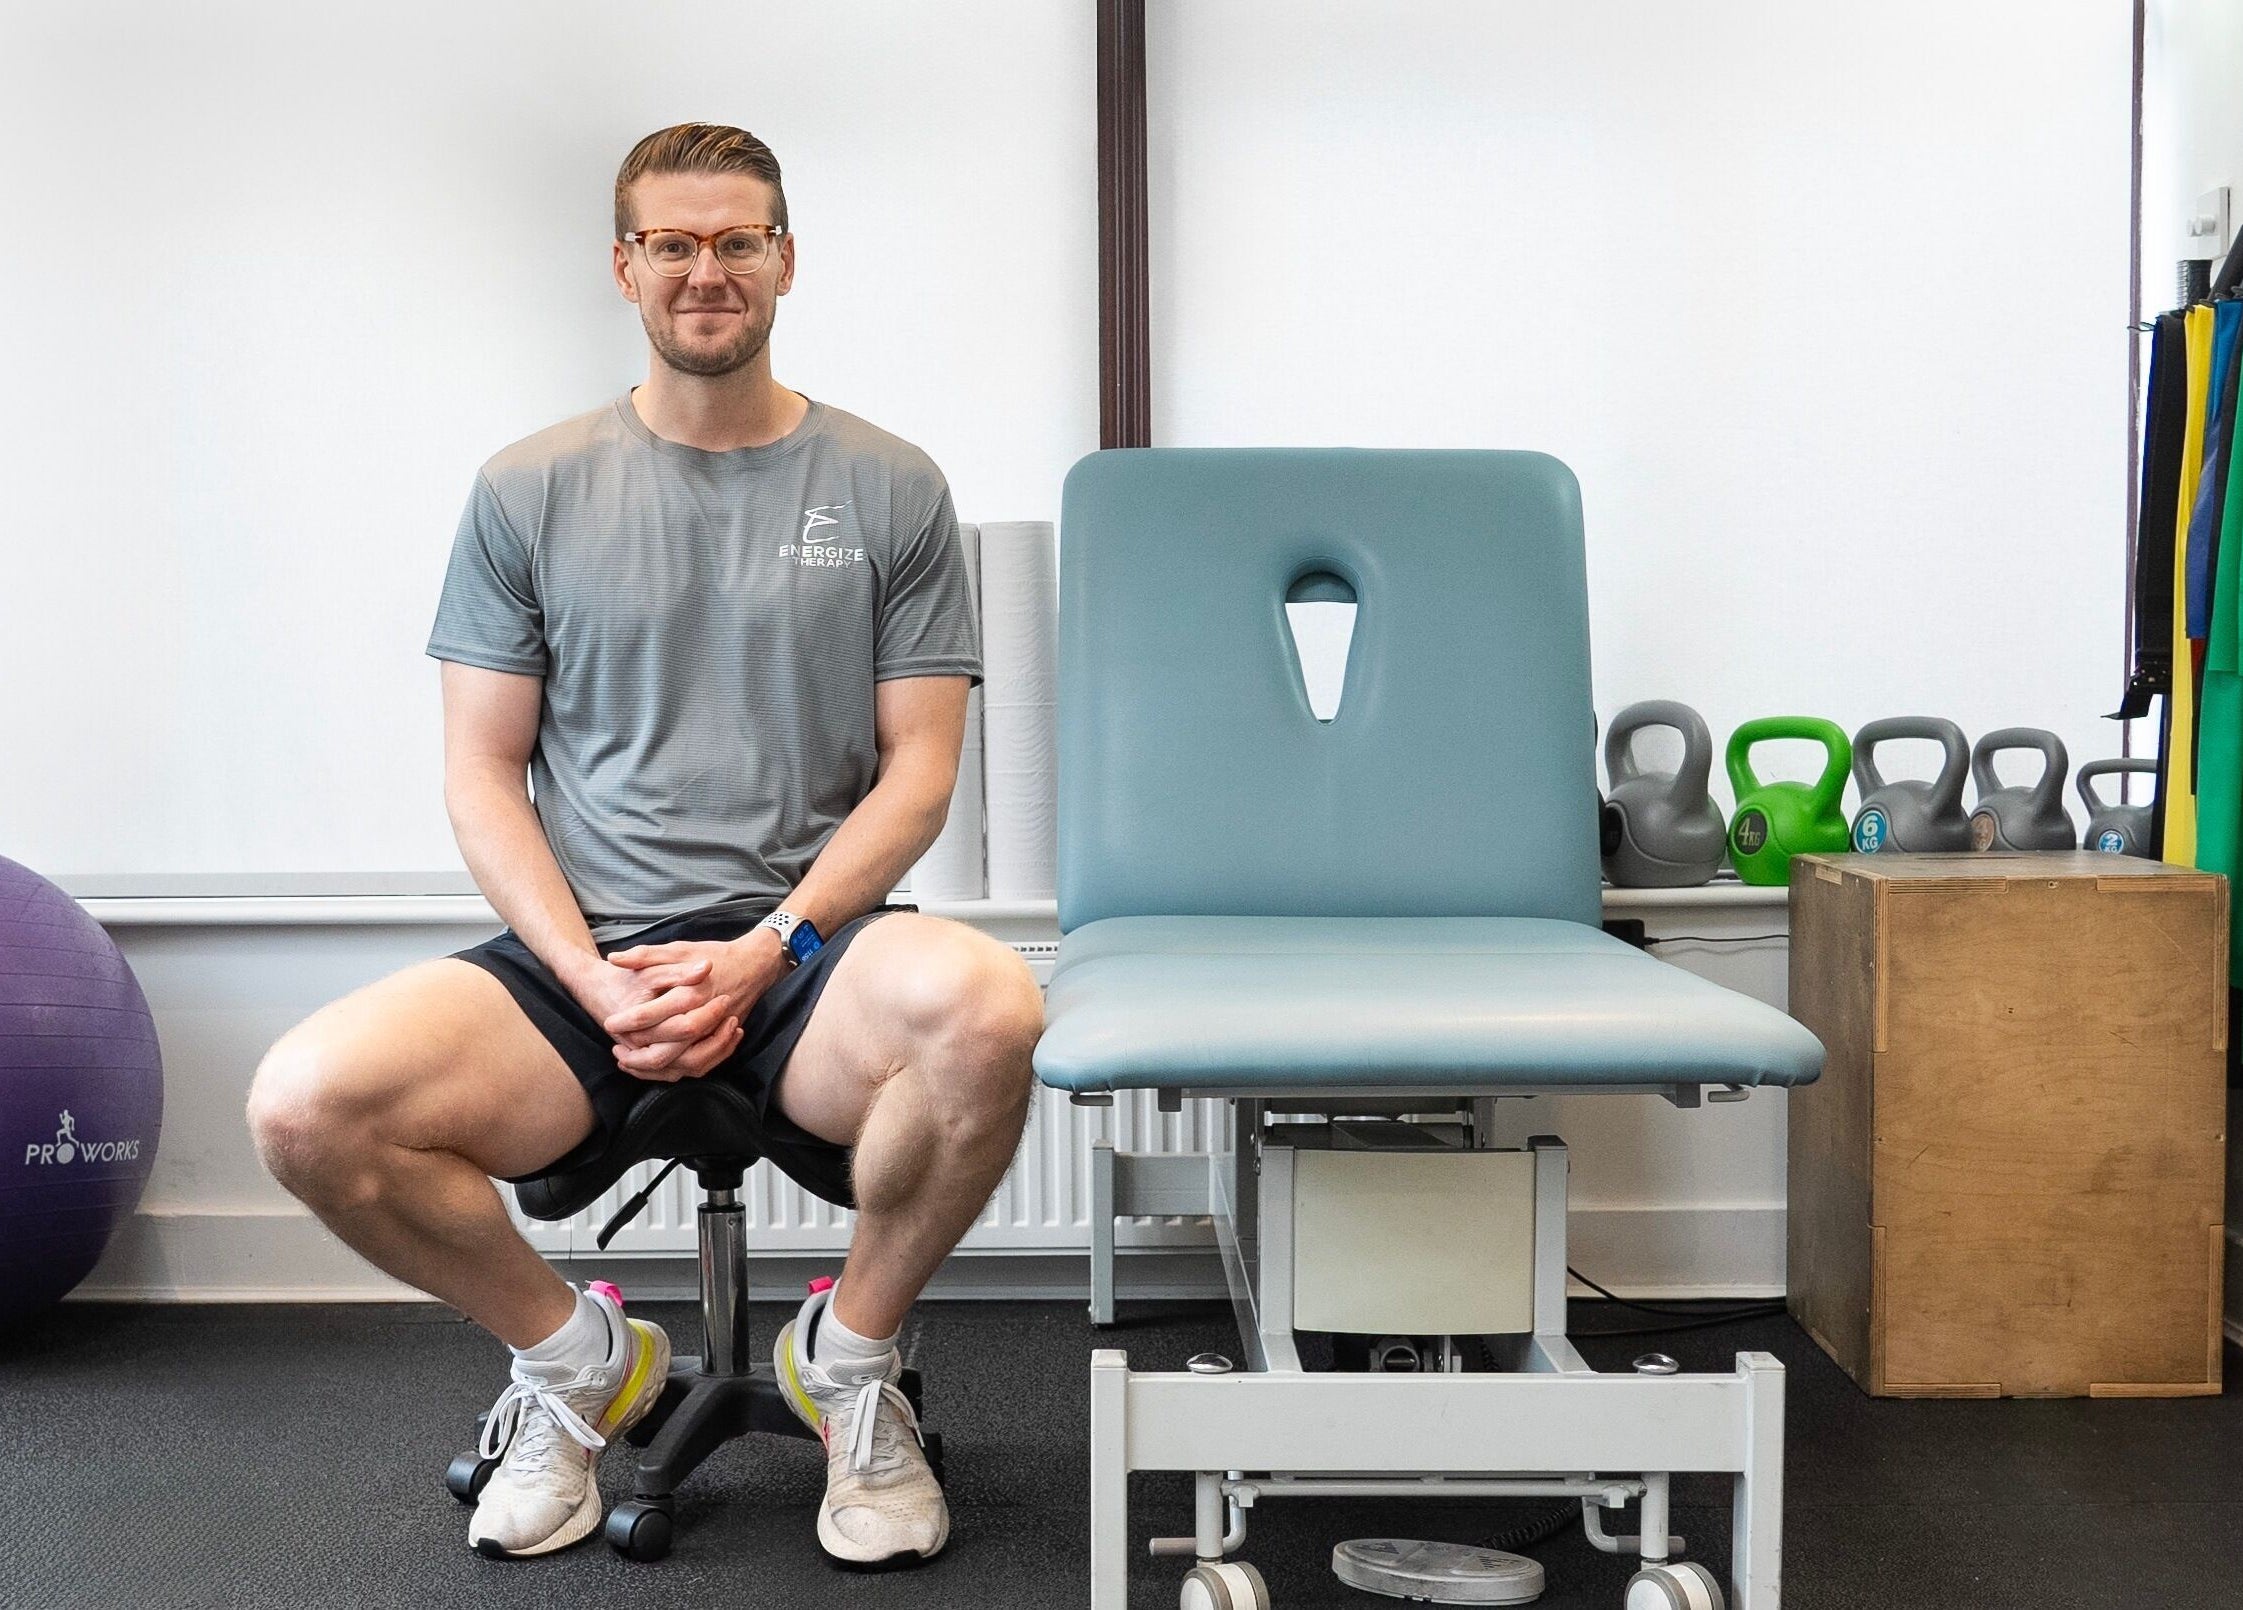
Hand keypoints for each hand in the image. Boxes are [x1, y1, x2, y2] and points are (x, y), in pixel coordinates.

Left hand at [597, 936, 785, 1080]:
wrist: (753, 965)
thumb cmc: (714, 955)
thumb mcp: (678, 948)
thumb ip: (646, 955)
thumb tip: (614, 958)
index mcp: (690, 993)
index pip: (651, 1015)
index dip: (626, 1022)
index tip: (609, 1023)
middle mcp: (704, 1017)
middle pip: (666, 1048)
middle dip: (637, 1053)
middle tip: (616, 1047)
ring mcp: (715, 1032)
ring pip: (683, 1064)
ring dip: (655, 1068)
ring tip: (630, 1062)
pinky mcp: (721, 1040)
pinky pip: (699, 1066)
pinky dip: (676, 1071)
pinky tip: (655, 1067)